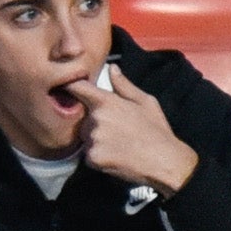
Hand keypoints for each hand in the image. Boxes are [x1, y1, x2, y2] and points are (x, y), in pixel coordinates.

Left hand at [63, 68, 200, 192]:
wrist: (165, 162)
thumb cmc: (157, 130)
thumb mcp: (145, 102)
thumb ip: (124, 85)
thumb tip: (112, 68)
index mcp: (106, 101)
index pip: (77, 88)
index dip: (70, 86)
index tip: (66, 87)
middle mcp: (95, 118)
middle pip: (82, 118)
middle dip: (93, 123)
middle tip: (115, 130)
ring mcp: (93, 139)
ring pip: (86, 138)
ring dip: (96, 141)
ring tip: (118, 145)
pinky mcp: (93, 158)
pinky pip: (89, 155)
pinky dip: (98, 157)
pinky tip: (116, 156)